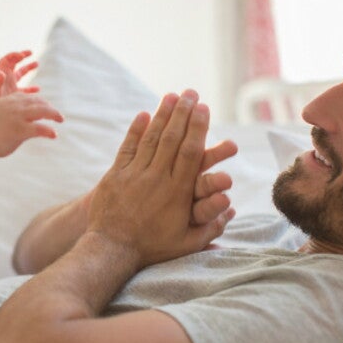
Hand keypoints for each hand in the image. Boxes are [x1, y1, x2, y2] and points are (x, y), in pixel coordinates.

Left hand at [0, 50, 38, 109]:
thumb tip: (1, 73)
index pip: (7, 59)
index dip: (14, 55)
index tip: (22, 55)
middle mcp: (4, 76)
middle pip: (14, 63)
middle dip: (22, 56)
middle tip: (31, 52)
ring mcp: (9, 85)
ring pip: (20, 73)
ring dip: (28, 68)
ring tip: (36, 63)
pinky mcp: (12, 94)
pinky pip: (23, 89)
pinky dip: (30, 88)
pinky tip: (37, 89)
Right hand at [0, 91, 62, 156]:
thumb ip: (10, 112)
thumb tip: (20, 115)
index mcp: (7, 101)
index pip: (28, 97)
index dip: (40, 101)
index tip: (46, 107)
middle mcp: (13, 106)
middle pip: (38, 102)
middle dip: (49, 108)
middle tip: (58, 115)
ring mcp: (17, 117)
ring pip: (42, 111)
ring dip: (54, 115)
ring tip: (60, 120)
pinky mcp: (20, 130)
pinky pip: (39, 128)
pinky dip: (49, 131)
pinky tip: (54, 135)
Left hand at [87, 90, 229, 267]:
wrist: (111, 248)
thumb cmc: (151, 247)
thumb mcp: (186, 243)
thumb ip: (211, 226)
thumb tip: (232, 208)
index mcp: (178, 192)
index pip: (192, 152)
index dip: (198, 127)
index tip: (204, 108)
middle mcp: (157, 178)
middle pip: (172, 139)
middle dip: (183, 113)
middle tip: (191, 93)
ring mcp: (134, 174)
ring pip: (151, 138)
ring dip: (162, 115)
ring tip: (171, 96)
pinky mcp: (115, 175)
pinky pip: (127, 148)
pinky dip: (135, 130)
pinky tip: (143, 114)